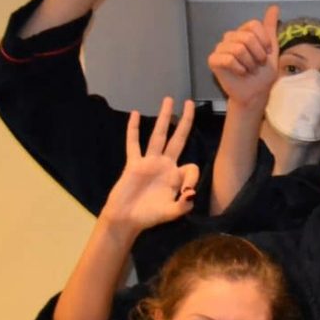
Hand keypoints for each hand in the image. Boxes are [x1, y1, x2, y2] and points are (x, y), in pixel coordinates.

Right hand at [100, 98, 198, 234]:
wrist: (126, 219)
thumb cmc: (149, 217)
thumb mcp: (171, 213)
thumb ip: (183, 205)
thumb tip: (192, 194)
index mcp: (176, 177)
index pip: (192, 166)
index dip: (193, 177)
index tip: (188, 192)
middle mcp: (165, 165)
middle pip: (178, 138)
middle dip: (185, 121)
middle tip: (190, 103)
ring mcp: (149, 162)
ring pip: (158, 135)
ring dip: (163, 117)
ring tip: (168, 99)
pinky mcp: (133, 164)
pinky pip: (133, 144)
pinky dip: (133, 130)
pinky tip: (134, 113)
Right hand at [207, 5, 279, 105]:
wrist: (256, 93)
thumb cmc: (263, 73)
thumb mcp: (272, 49)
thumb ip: (270, 28)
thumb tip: (274, 7)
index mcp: (243, 33)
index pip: (254, 25)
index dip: (264, 41)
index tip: (266, 53)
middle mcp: (230, 38)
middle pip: (247, 37)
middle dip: (258, 54)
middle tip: (257, 64)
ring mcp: (220, 48)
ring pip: (239, 48)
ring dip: (250, 63)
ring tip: (249, 70)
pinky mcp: (213, 60)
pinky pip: (228, 59)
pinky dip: (239, 68)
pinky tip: (240, 73)